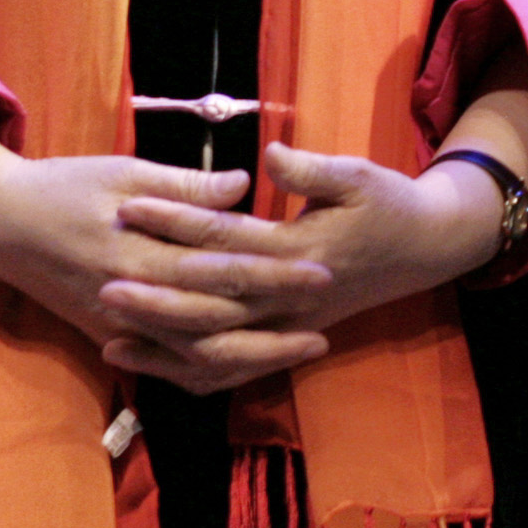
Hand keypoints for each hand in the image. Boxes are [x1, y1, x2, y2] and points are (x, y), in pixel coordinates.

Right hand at [0, 115, 333, 394]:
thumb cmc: (63, 186)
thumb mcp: (122, 171)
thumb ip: (183, 185)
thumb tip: (243, 186)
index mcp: (135, 249)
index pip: (218, 267)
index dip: (272, 271)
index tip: (321, 270)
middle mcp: (128, 296)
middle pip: (213, 319)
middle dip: (274, 320)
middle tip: (326, 315)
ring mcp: (116, 325)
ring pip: (192, 355)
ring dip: (251, 354)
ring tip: (302, 346)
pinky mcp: (107, 337)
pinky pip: (165, 364)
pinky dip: (208, 370)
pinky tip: (249, 365)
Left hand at [101, 112, 527, 384]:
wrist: (426, 249)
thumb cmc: (390, 205)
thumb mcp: (359, 176)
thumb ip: (312, 169)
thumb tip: (270, 156)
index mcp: (302, 251)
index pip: (226, 238)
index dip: (176, 221)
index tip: (129, 205)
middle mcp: (290, 298)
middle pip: (212, 305)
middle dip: (155, 298)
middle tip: (102, 284)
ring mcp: (289, 325)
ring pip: (219, 349)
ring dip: (165, 346)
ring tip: (111, 337)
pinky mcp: (286, 338)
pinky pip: (233, 368)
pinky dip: (190, 372)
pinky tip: (154, 366)